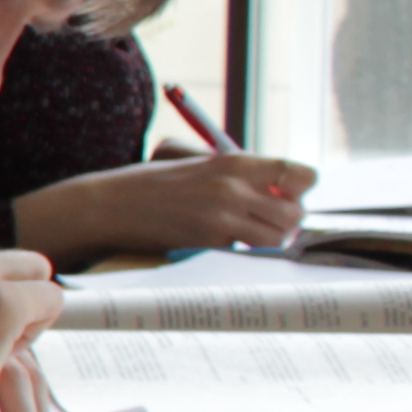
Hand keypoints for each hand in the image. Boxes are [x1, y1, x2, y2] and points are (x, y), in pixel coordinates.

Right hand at [10, 150, 312, 262]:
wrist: (109, 206)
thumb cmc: (151, 183)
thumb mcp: (198, 163)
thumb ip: (237, 173)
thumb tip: (276, 186)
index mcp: (234, 162)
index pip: (301, 175)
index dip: (300, 188)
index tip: (284, 193)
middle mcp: (235, 188)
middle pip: (297, 211)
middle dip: (288, 220)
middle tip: (267, 221)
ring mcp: (224, 217)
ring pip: (279, 236)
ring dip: (270, 239)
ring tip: (247, 234)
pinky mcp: (210, 241)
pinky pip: (248, 249)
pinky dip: (242, 248)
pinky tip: (218, 240)